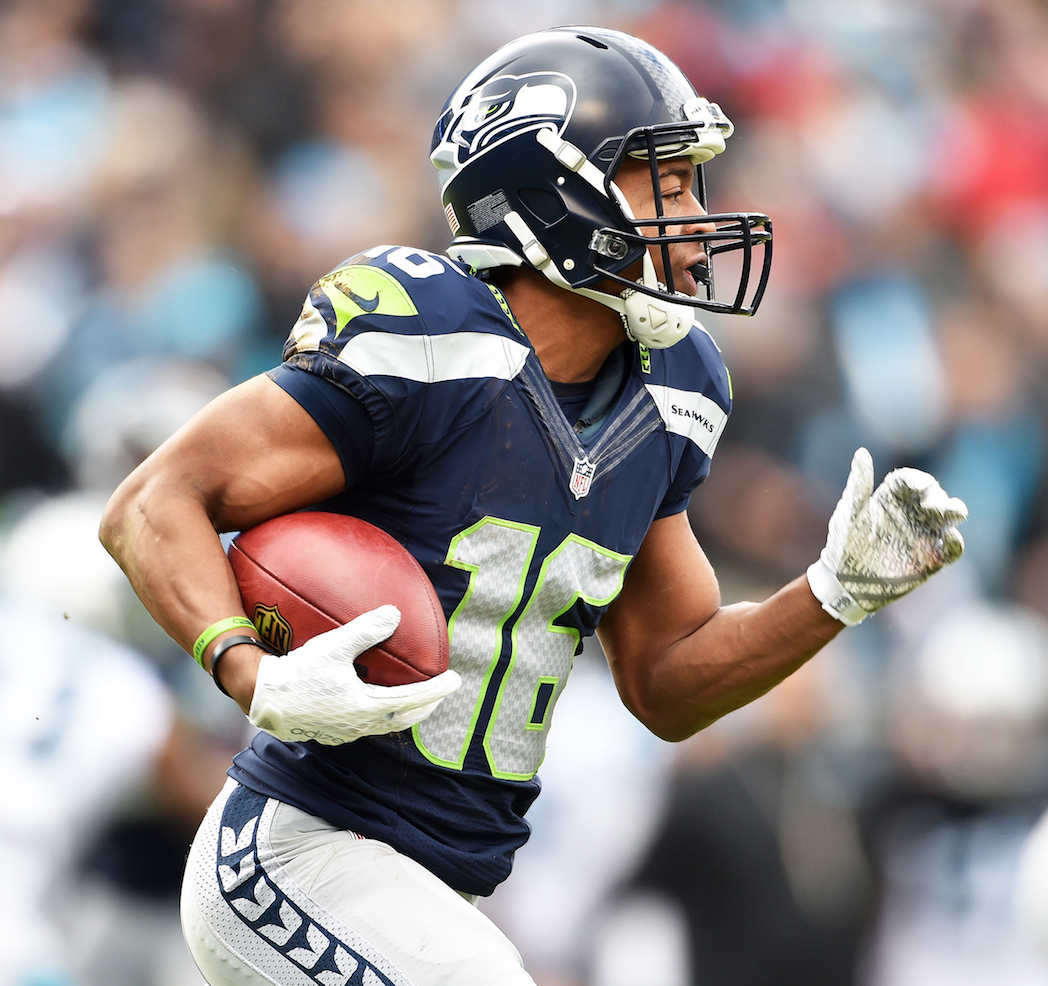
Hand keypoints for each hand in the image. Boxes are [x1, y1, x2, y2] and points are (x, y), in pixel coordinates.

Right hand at [248, 605, 460, 744]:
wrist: (263, 699)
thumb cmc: (298, 672)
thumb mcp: (333, 646)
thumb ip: (365, 630)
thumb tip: (394, 614)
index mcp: (367, 707)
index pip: (413, 700)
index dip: (437, 690)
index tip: (456, 680)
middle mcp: (360, 725)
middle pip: (403, 719)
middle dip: (425, 707)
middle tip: (439, 693)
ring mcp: (344, 732)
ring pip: (384, 725)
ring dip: (403, 713)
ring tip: (410, 700)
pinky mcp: (330, 732)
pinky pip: (364, 725)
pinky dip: (379, 714)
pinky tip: (369, 701)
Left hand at [807, 447, 967, 624]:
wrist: (844, 582)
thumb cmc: (844, 545)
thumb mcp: (851, 514)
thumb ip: (860, 485)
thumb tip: (861, 452)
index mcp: (890, 499)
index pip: (910, 481)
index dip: (918, 480)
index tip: (920, 487)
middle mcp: (910, 514)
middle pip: (934, 496)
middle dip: (938, 497)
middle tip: (932, 506)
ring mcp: (922, 535)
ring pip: (948, 518)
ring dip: (954, 512)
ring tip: (953, 513)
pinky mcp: (930, 558)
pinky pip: (952, 548)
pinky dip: (956, 542)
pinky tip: (950, 539)